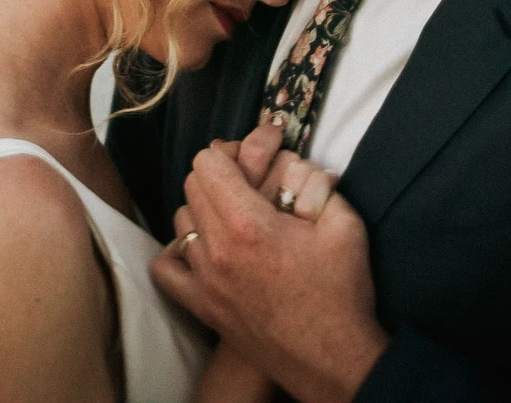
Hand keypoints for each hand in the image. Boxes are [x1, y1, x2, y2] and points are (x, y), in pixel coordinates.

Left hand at [152, 137, 387, 402]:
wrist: (332, 359)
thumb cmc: (341, 292)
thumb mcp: (344, 224)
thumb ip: (316, 182)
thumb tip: (294, 162)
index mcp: (249, 224)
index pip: (208, 161)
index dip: (230, 152)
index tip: (252, 161)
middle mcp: (217, 249)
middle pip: (192, 185)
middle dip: (218, 175)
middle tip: (248, 185)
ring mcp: (204, 280)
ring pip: (181, 220)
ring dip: (203, 209)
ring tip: (234, 217)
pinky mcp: (201, 306)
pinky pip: (166, 268)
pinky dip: (180, 252)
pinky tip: (205, 249)